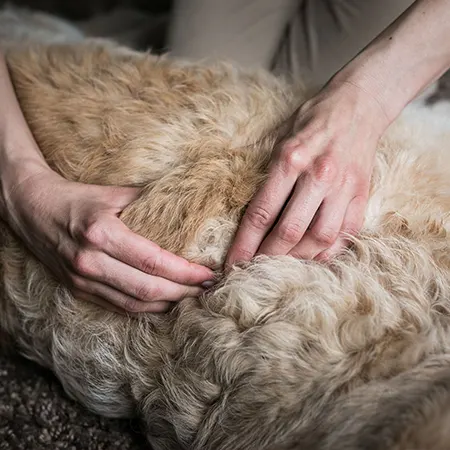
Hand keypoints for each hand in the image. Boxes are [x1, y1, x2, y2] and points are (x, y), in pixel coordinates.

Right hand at [3, 167, 213, 312]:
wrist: (31, 208)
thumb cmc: (77, 197)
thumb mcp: (113, 193)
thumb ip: (150, 203)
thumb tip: (187, 209)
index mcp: (101, 233)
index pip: (153, 261)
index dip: (185, 272)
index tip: (208, 273)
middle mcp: (90, 261)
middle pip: (147, 289)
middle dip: (183, 292)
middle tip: (207, 288)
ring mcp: (82, 280)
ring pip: (134, 305)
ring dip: (167, 305)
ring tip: (192, 297)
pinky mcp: (78, 290)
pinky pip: (118, 307)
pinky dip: (145, 309)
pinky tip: (164, 303)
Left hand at [227, 80, 389, 264]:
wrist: (360, 104)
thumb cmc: (313, 119)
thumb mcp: (280, 133)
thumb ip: (261, 166)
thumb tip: (240, 197)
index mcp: (291, 159)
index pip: (262, 212)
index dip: (245, 243)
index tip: (233, 263)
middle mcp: (318, 175)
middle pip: (289, 230)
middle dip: (267, 257)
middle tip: (252, 271)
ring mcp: (343, 187)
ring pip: (320, 237)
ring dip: (297, 258)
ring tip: (280, 265)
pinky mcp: (361, 194)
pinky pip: (345, 233)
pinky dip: (327, 251)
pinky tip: (311, 257)